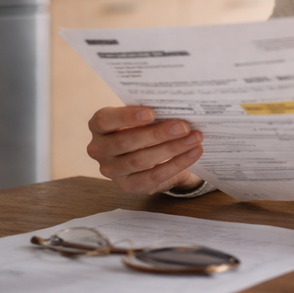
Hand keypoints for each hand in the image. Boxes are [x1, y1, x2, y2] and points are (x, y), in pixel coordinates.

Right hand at [86, 106, 204, 194]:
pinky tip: (193, 153)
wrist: (151, 157)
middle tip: (183, 127)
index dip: (127, 117)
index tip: (152, 113)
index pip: (105, 120)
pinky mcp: (128, 186)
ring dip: (171, 148)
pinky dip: (177, 164)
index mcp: (99, 126)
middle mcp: (99, 149)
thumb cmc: (144, 129)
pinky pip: (154, 176)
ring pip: (140, 160)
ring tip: (194, 138)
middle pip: (126, 141)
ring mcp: (112, 170)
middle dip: (157, 134)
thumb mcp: (142, 119)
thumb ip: (150, 113)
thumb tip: (177, 106)